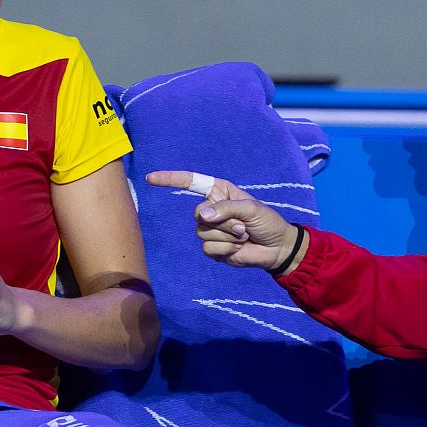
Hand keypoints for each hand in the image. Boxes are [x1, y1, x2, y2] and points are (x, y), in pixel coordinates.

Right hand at [145, 171, 301, 271]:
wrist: (276, 248)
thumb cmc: (266, 221)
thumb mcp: (250, 209)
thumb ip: (226, 209)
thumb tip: (202, 216)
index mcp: (219, 191)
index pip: (191, 182)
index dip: (170, 179)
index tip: (150, 178)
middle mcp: (211, 208)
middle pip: (197, 214)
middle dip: (223, 222)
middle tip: (242, 226)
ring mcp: (210, 229)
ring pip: (202, 233)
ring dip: (227, 236)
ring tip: (243, 236)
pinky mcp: (213, 248)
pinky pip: (208, 248)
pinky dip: (226, 248)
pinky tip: (238, 247)